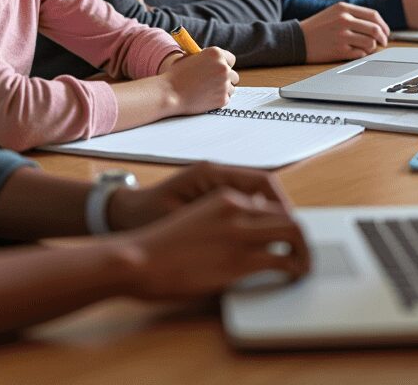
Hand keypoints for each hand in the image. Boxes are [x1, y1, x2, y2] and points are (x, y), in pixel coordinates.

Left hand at [109, 161, 292, 229]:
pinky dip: (255, 219)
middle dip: (282, 213)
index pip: (261, 181)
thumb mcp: (182, 219)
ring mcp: (214, 184)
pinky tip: (257, 241)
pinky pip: (243, 202)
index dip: (281, 205)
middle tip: (294, 240)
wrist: (123, 213)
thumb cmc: (147, 216)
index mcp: (211, 173)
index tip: (292, 228)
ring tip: (280, 243)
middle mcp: (216, 174)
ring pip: (255, 196)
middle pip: (264, 187)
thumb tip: (252, 226)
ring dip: (270, 217)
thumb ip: (216, 220)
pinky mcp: (211, 196)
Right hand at [115, 188, 309, 298]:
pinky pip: (281, 260)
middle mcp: (235, 208)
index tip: (288, 238)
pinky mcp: (238, 261)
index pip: (269, 203)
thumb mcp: (196, 220)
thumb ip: (222, 223)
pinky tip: (292, 276)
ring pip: (291, 232)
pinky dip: (294, 268)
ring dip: (304, 250)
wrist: (140, 259)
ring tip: (304, 266)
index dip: (283, 222)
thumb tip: (246, 239)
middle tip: (305, 253)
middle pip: (286, 215)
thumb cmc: (162, 247)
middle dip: (301, 235)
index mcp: (223, 196)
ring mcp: (238, 233)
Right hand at [160, 48, 237, 115]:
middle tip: (213, 83)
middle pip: (233, 75)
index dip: (224, 65)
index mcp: (216, 53)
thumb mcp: (190, 58)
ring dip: (222, 90)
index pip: (231, 59)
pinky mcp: (223, 99)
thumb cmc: (176, 75)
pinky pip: (226, 98)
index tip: (218, 70)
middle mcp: (223, 67)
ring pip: (231, 88)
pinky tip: (205, 98)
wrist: (169, 93)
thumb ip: (205, 58)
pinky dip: (218, 99)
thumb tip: (216, 60)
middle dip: (225, 79)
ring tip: (207, 91)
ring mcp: (224, 84)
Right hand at [299, 2, 389, 62]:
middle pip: (375, 29)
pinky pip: (361, 54)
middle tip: (383, 42)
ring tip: (365, 48)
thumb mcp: (334, 13)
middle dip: (383, 38)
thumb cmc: (317, 27)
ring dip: (372, 47)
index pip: (373, 15)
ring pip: (370, 43)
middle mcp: (344, 20)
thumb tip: (377, 26)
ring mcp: (342, 35)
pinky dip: (362, 54)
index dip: (383, 25)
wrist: (297, 39)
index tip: (385, 32)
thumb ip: (354, 15)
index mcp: (343, 8)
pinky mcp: (339, 50)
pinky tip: (355, 52)